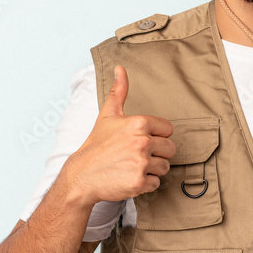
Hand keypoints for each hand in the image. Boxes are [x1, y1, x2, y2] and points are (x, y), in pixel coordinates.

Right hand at [65, 66, 175, 204]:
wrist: (82, 175)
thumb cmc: (96, 145)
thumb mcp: (107, 115)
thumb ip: (118, 91)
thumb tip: (120, 68)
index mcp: (138, 123)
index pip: (168, 129)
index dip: (156, 136)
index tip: (140, 140)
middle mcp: (142, 142)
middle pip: (170, 149)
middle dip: (156, 154)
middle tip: (136, 155)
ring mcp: (141, 163)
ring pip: (164, 167)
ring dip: (151, 169)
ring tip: (132, 166)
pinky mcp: (139, 182)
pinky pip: (156, 183)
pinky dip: (145, 184)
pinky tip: (130, 177)